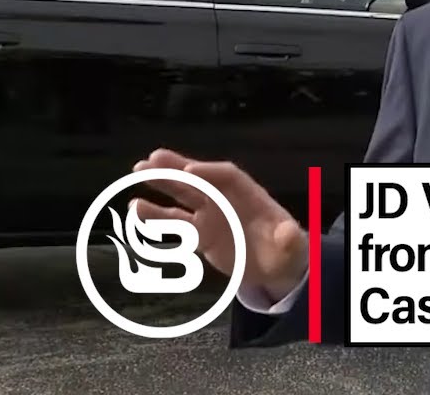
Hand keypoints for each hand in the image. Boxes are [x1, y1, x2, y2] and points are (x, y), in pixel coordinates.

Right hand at [130, 149, 308, 300]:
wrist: (277, 269)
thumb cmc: (288, 253)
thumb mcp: (293, 248)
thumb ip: (290, 240)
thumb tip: (290, 233)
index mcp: (252, 197)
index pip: (230, 177)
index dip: (211, 173)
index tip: (191, 171)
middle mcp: (229, 202)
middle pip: (202, 180)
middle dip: (179, 169)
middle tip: (151, 159)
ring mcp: (213, 217)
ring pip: (184, 196)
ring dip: (162, 185)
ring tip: (138, 173)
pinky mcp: (201, 235)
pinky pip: (176, 224)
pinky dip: (157, 217)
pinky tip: (136, 209)